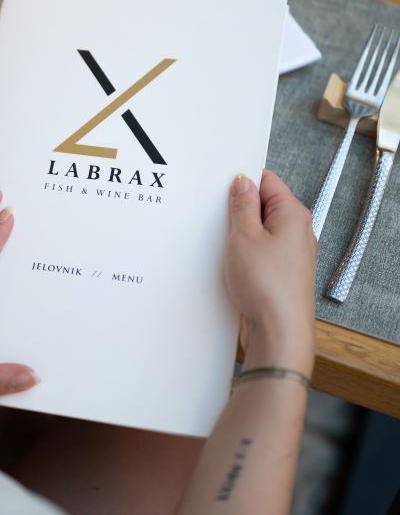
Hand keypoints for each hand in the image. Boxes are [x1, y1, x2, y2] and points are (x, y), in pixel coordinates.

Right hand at [224, 170, 315, 375]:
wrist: (279, 332)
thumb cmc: (267, 285)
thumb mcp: (244, 236)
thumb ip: (243, 205)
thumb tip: (243, 183)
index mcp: (293, 214)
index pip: (268, 181)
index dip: (243, 182)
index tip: (221, 188)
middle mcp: (297, 232)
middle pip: (264, 206)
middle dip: (238, 210)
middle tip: (216, 217)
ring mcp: (291, 254)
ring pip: (260, 232)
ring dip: (239, 235)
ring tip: (222, 243)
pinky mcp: (282, 274)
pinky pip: (260, 253)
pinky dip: (244, 254)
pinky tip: (229, 263)